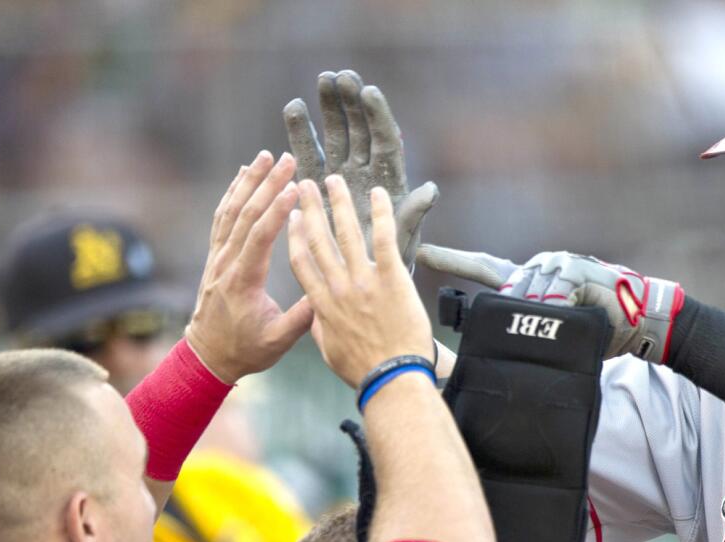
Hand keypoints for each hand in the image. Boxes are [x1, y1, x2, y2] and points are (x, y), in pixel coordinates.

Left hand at [185, 151, 314, 383]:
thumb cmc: (246, 350)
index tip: (295, 187)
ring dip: (248, 181)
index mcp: (243, 281)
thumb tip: (328, 294)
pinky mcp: (216, 256)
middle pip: (245, 215)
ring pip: (231, 211)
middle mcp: (226, 263)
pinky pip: (222, 218)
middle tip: (286, 159)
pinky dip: (232, 193)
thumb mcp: (278, 341)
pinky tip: (243, 175)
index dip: (277, 210)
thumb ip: (302, 318)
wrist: (208, 356)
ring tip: (265, 156)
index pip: (260, 237)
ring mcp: (217, 258)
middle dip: (266, 184)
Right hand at [284, 70, 438, 268]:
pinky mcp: (318, 184)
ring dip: (329, 108)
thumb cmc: (391, 259)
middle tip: (341, 77)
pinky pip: (309, 154)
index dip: (378, 116)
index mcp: (390, 180)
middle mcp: (366, 172)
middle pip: (360, 130)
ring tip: (321, 82)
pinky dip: (301, 132)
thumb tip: (431, 191)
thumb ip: (411, 214)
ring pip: (335, 135)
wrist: (363, 280)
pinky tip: (293, 109)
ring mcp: (341, 175)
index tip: (369, 92)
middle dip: (351, 103)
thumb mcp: (404, 238)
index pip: (385, 140)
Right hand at [287, 175, 434, 387]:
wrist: (392, 377)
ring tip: (334, 180)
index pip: (301, 262)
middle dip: (310, 209)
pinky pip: (384, 239)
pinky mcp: (391, 280)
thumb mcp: (330, 351)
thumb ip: (320, 327)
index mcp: (321, 305)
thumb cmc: (363, 370)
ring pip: (347, 233)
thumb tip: (314, 315)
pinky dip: (381, 214)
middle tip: (305, 185)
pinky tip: (378, 194)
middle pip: (318, 240)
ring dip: (339, 203)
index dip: (294, 235)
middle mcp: (338, 288)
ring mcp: (364, 282)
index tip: (291, 216)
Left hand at [416, 244, 685, 361]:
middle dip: (510, 314)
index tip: (422, 253)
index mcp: (528, 279)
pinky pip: (554, 290)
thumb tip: (494, 348)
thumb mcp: (553, 332)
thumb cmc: (596, 329)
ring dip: (536, 315)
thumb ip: (525, 331)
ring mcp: (556, 264)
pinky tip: (565, 312)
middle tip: (528, 330)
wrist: (638, 321)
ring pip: (528, 291)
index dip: (453, 260)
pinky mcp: (575, 270)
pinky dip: (557, 305)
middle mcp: (538, 266)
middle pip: (506, 288)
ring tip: (551, 328)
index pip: (483, 266)